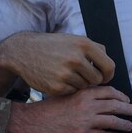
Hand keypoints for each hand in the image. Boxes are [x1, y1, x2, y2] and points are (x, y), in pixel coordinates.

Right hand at [1, 33, 116, 95]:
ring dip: (79, 83)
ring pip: (84, 87)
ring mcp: (66, 74)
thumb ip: (92, 48)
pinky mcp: (57, 86)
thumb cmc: (51, 46)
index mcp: (84, 45)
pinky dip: (68, 88)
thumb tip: (108, 61)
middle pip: (97, 79)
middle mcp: (76, 59)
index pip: (108, 66)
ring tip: (66, 74)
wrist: (23, 52)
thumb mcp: (72, 39)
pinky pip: (72, 92)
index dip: (108, 74)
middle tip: (83, 76)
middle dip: (93, 80)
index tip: (104, 77)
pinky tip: (58, 79)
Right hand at [7, 85, 131, 132]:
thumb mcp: (67, 93)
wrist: (34, 121)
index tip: (126, 100)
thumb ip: (83, 93)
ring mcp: (86, 121)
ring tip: (129, 126)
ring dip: (124, 124)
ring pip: (113, 122)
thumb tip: (98, 95)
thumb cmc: (49, 107)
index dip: (121, 96)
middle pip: (115, 106)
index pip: (110, 92)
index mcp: (84, 93)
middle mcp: (87, 106)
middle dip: (128, 109)